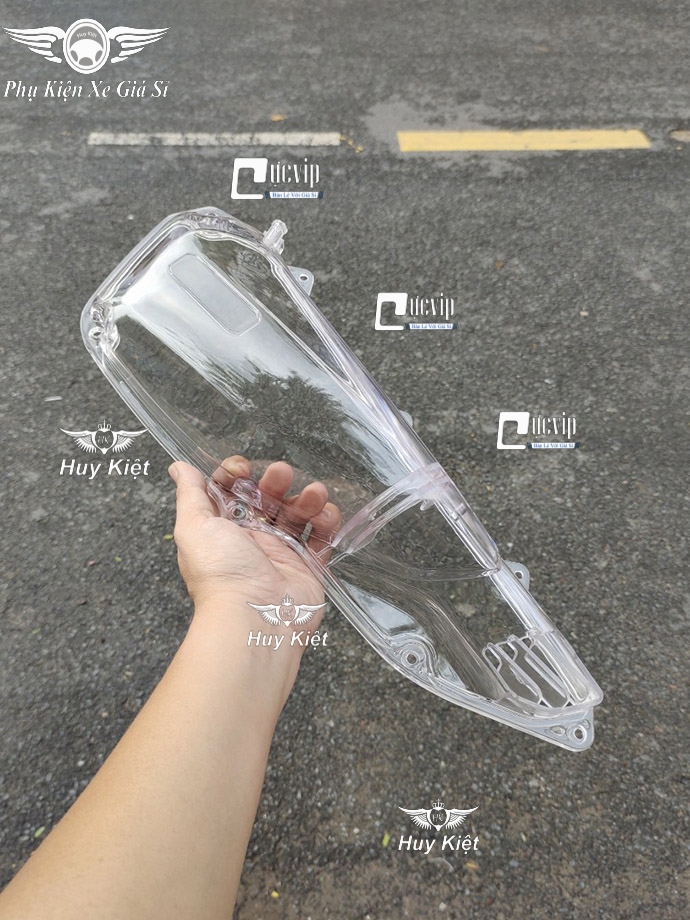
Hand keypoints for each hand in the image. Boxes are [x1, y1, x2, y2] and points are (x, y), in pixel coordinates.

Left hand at [168, 456, 340, 613]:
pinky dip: (327, 524)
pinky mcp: (306, 568)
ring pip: (297, 515)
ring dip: (307, 498)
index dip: (238, 475)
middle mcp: (250, 540)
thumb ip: (190, 495)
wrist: (255, 616)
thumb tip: (178, 468)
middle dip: (276, 481)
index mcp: (223, 529)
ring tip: (315, 492)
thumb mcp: (194, 527)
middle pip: (267, 499)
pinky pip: (321, 540)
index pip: (232, 493)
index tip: (244, 468)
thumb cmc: (221, 575)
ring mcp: (280, 553)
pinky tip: (327, 514)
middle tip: (282, 473)